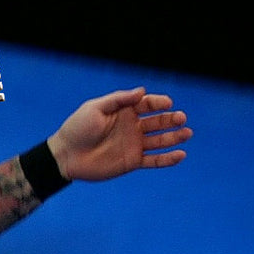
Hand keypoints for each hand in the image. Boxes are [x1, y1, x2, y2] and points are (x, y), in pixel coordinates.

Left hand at [47, 88, 191, 182]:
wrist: (66, 155)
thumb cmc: (77, 128)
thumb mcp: (95, 108)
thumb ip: (118, 99)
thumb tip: (142, 91)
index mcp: (124, 111)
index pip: (147, 104)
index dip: (158, 102)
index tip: (167, 103)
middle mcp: (132, 127)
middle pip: (158, 121)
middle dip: (171, 119)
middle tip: (181, 118)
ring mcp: (134, 145)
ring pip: (160, 140)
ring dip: (174, 137)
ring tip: (187, 133)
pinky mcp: (132, 161)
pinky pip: (154, 160)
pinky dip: (168, 159)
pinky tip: (180, 154)